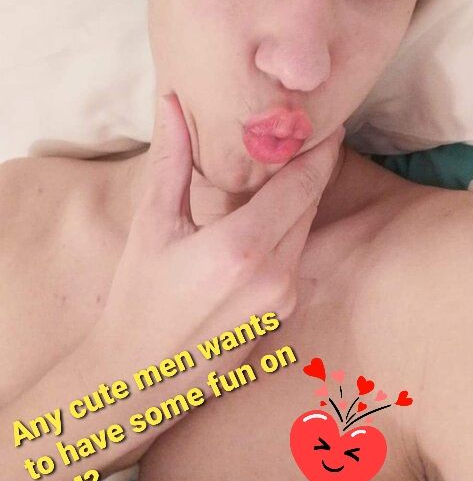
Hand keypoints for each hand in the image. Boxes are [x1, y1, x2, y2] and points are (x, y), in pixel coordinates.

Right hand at [88, 92, 343, 377]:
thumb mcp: (152, 223)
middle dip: (312, 166)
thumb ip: (171, 159)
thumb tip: (173, 101)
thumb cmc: (138, 298)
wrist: (137, 378)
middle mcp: (275, 276)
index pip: (303, 183)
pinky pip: (295, 258)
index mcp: (243, 248)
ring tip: (284, 166)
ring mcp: (283, 300)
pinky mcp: (282, 316)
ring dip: (300, 198)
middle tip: (305, 131)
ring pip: (305, 230)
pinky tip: (267, 215)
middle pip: (311, 203)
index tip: (328, 118)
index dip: (321, 147)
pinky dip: (288, 230)